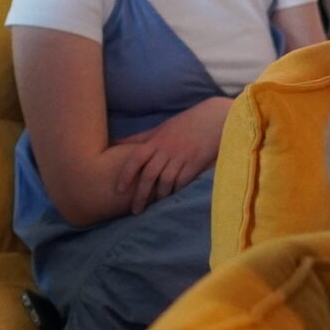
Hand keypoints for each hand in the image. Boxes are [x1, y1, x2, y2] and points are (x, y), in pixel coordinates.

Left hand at [112, 97, 228, 215]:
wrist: (215, 118)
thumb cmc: (184, 124)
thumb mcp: (160, 128)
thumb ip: (139, 138)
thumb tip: (115, 143)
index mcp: (156, 141)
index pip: (136, 159)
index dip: (126, 175)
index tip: (119, 190)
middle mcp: (167, 150)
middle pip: (149, 175)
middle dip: (140, 195)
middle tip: (135, 211)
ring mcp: (182, 156)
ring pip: (166, 181)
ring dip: (159, 196)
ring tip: (154, 207)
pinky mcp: (196, 163)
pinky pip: (183, 181)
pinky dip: (176, 191)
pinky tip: (172, 198)